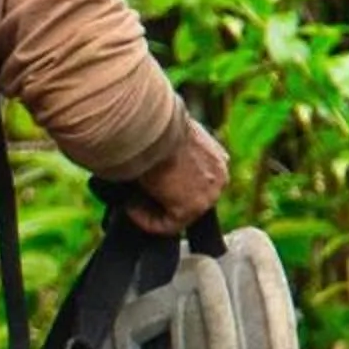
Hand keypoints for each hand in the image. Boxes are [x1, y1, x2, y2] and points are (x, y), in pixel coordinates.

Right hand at [126, 118, 226, 235]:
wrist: (156, 127)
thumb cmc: (158, 123)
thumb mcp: (172, 132)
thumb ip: (173, 148)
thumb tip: (153, 154)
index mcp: (218, 158)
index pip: (199, 180)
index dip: (174, 186)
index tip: (153, 182)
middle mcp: (219, 179)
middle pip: (191, 198)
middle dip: (166, 200)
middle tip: (139, 195)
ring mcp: (208, 196)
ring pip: (179, 214)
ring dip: (152, 210)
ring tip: (131, 202)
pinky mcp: (190, 209)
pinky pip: (166, 225)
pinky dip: (146, 220)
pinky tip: (129, 208)